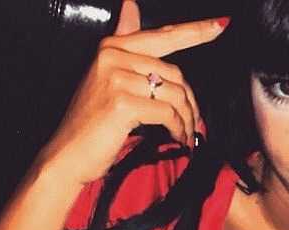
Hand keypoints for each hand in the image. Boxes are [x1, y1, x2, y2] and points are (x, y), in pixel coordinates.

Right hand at [39, 6, 228, 185]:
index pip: (163, 35)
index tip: (220, 25)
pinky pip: (166, 112)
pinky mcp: (122, 103)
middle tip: (194, 123)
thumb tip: (131, 4)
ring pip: (174, 93)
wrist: (67, 155)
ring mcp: (116, 77)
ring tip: (187, 135)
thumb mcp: (107, 78)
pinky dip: (178, 128)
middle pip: (174, 72)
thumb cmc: (91, 124)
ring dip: (187, 118)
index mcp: (112, 46)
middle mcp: (113, 55)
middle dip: (191, 101)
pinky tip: (178, 139)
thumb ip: (124, 44)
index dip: (195, 31)